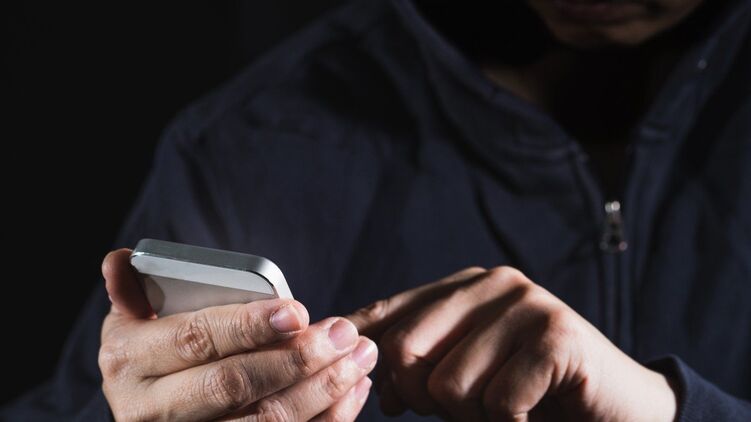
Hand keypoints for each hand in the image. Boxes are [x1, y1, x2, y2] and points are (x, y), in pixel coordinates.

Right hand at [99, 249, 376, 420]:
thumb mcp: (135, 316)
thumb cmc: (158, 347)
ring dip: (324, 390)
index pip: (195, 340)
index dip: (248, 326)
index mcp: (129, 359)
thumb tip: (118, 261)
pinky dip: (327, 419)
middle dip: (298, 359)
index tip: (297, 311)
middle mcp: (151, 410)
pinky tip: (352, 390)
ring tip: (360, 356)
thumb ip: (136, 288)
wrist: (155, 407)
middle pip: (234, 387)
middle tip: (346, 334)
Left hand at [348, 267, 676, 420]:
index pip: (390, 312)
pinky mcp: (557, 335)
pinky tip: (535, 414)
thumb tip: (376, 385)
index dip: (361, 347)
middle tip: (463, 411)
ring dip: (473, 418)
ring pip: (449, 384)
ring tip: (507, 410)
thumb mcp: (469, 377)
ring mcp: (526, 304)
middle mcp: (492, 283)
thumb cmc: (534, 395)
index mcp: (464, 287)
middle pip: (405, 348)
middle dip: (422, 398)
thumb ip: (423, 370)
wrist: (617, 410)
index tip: (353, 374)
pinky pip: (498, 400)